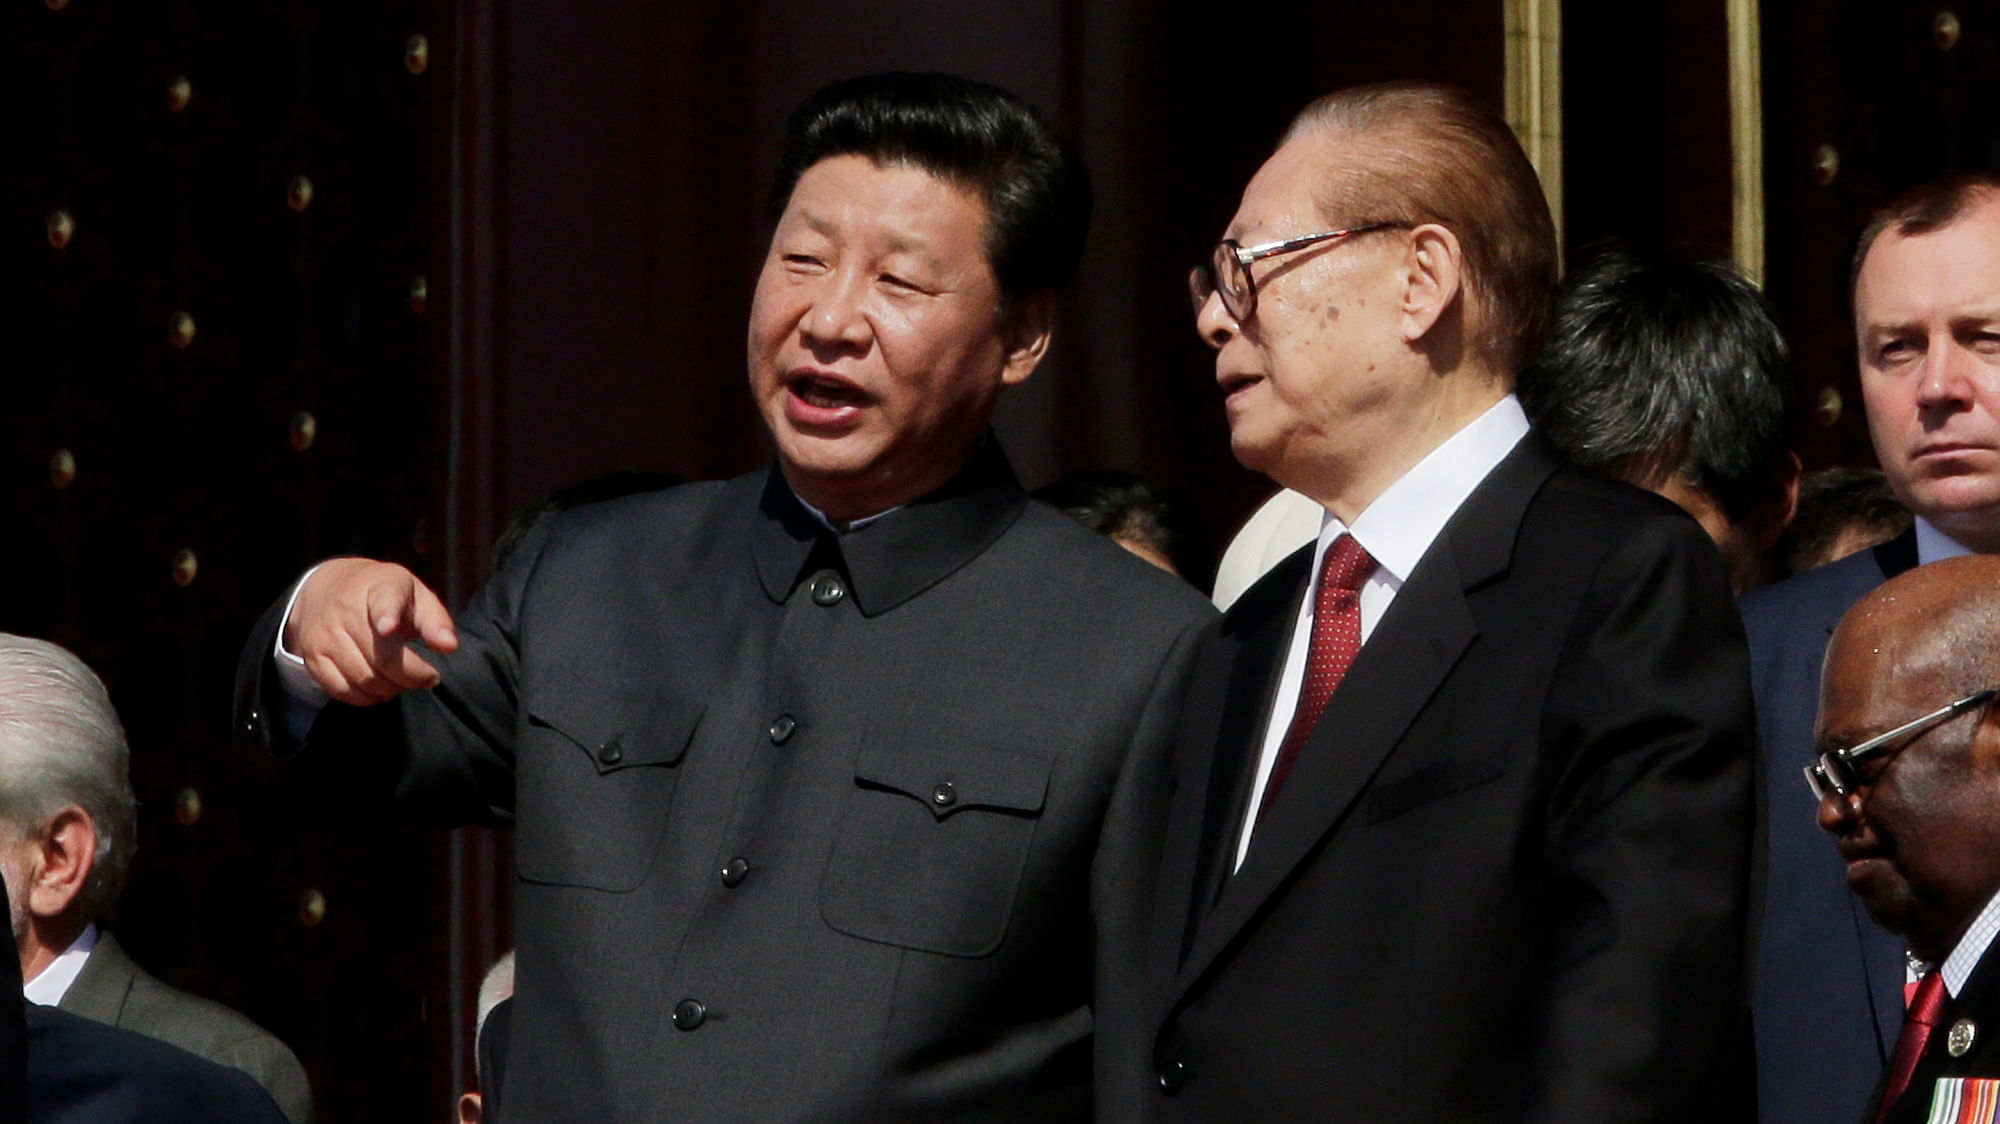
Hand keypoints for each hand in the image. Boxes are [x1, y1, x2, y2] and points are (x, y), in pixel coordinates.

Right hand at [284, 558, 459, 705]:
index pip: (383, 600)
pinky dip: (366, 698)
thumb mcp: (415, 594)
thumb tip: (449, 647)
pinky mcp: (312, 657)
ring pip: (363, 679)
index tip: (389, 627)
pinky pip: (342, 690)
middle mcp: (345, 610)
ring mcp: (325, 635)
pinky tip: (380, 688)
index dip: (386, 615)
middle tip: (427, 677)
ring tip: (402, 680)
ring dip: (391, 689)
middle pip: (382, 657)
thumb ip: (435, 621)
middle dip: (412, 676)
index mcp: (379, 587)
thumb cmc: (385, 595)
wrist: (326, 588)